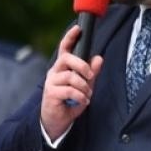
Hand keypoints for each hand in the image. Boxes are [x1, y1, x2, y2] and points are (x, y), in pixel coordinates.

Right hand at [39, 24, 102, 141]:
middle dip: (82, 65)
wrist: (57, 122)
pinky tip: (83, 101)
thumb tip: (99, 58)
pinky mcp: (51, 94)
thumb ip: (91, 73)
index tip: (78, 28)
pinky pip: (69, 91)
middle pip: (66, 59)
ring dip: (83, 86)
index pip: (64, 48)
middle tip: (90, 75)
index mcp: (62, 68)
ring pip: (70, 77)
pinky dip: (80, 96)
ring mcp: (51, 82)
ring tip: (87, 95)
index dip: (70, 37)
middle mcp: (54, 72)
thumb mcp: (85, 86)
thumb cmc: (70, 102)